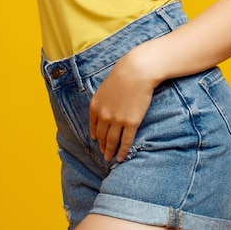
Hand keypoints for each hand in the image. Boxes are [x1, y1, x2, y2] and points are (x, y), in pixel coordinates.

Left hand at [89, 47, 156, 162]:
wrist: (137, 71)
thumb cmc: (123, 73)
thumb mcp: (105, 86)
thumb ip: (103, 100)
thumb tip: (105, 108)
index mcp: (95, 105)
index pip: (93, 126)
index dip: (95, 135)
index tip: (96, 141)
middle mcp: (104, 115)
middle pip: (102, 136)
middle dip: (102, 146)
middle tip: (103, 154)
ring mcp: (117, 120)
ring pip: (112, 141)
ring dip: (110, 152)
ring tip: (110, 158)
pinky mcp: (131, 122)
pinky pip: (126, 141)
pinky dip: (123, 151)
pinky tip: (121, 157)